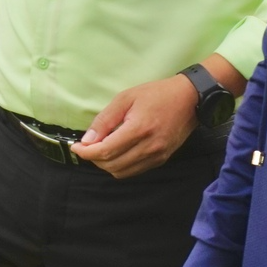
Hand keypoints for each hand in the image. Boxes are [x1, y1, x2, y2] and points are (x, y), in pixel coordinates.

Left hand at [72, 75, 198, 178]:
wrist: (189, 99)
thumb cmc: (157, 94)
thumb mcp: (126, 98)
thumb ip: (105, 120)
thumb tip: (87, 140)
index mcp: (139, 129)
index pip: (106, 151)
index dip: (86, 152)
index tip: (76, 147)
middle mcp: (149, 147)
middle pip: (111, 165)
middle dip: (94, 158)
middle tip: (87, 146)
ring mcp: (157, 156)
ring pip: (121, 172)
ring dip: (106, 164)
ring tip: (101, 149)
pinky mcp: (161, 159)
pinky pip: (134, 171)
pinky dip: (120, 166)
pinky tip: (117, 152)